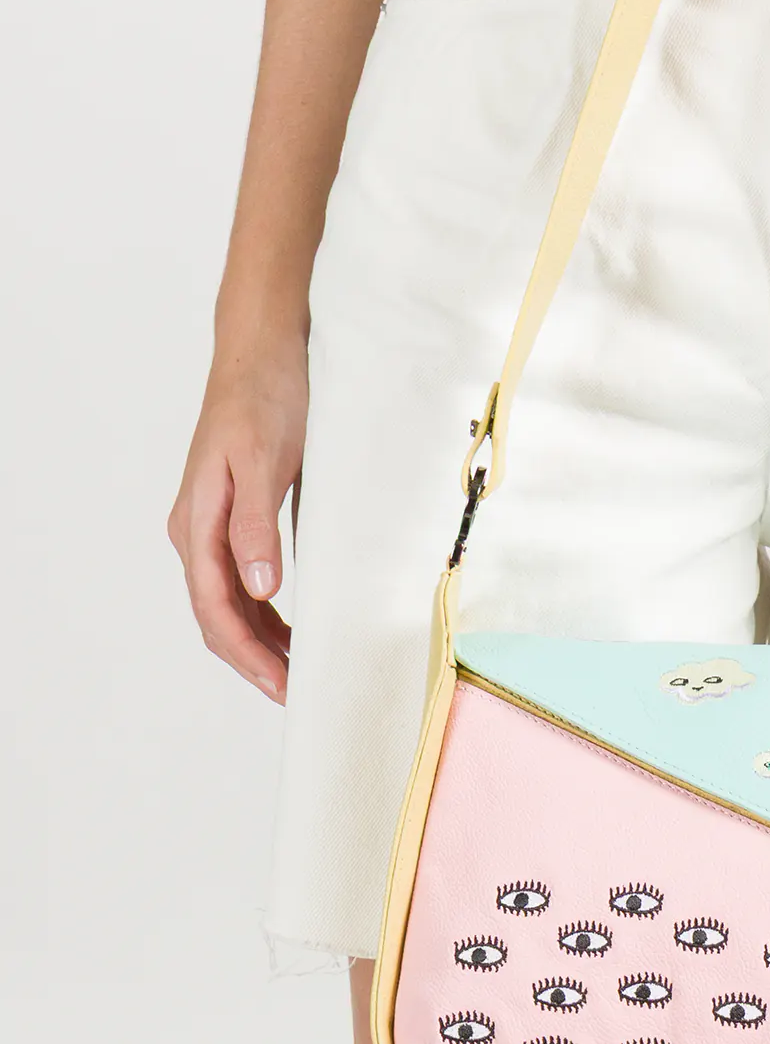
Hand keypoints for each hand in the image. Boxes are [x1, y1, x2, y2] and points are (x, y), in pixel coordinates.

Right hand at [168, 339, 305, 702]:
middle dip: (254, 659)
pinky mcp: (235, 514)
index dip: (248, 654)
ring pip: (230, 600)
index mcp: (197, 522)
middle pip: (218, 614)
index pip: (215, 607)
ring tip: (299, 670)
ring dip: (260, 640)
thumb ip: (258, 525)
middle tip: (297, 692)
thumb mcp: (267, 459)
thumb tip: (261, 588)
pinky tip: (291, 626)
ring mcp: (213, 523)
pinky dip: (265, 610)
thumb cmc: (266, 397)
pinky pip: (242, 578)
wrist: (263, 350)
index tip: (283, 685)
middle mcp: (196, 529)